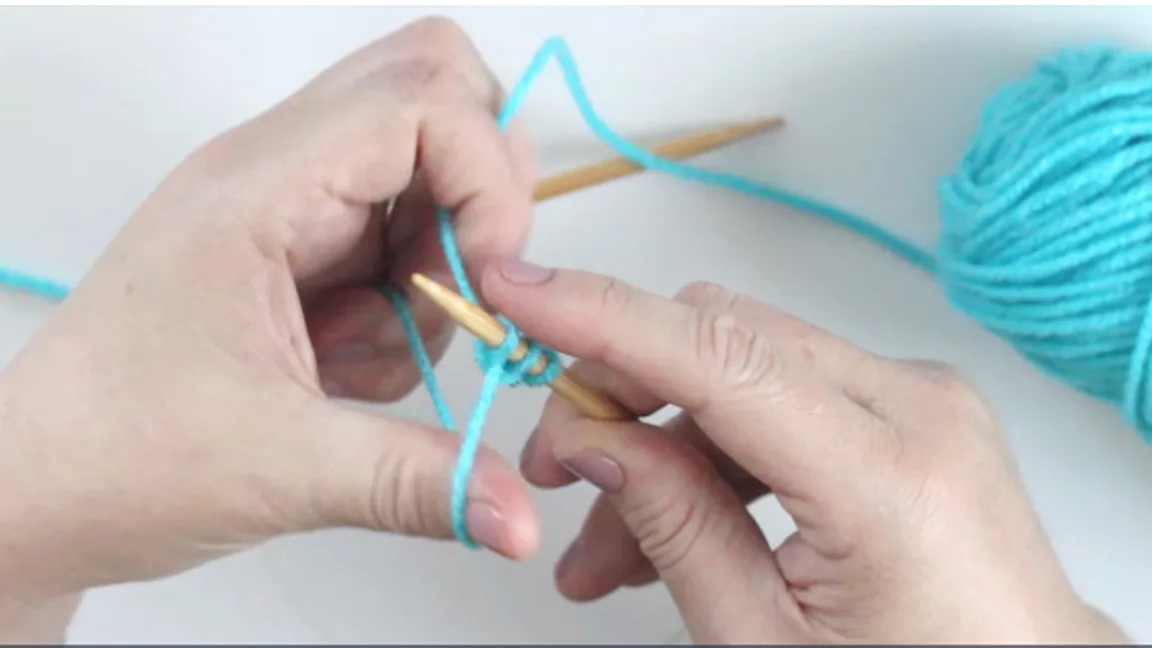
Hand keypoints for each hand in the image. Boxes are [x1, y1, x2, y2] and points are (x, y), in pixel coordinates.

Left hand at [0, 16, 541, 626]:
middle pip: (427, 92)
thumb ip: (421, 482)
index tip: (492, 279)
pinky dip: (407, 299)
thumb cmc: (115, 456)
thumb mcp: (285, 470)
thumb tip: (520, 517)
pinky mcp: (296, 248)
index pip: (419, 102)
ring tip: (362, 352)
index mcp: (256, 192)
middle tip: (462, 283)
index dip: (487, 180)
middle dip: (476, 190)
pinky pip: (396, 238)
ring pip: (423, 174)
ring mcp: (284, 206)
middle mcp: (273, 175)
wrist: (39, 488)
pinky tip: (344, 361)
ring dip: (435, 265)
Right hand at [481, 260, 1129, 643]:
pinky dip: (713, 446)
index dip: (602, 317)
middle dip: (618, 392)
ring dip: (660, 437)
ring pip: (739, 370)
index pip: (716, 357)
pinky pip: (780, 397)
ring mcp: (917, 401)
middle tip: (554, 468)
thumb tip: (595, 437)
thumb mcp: (763, 643)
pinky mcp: (906, 410)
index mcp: (889, 480)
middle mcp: (916, 410)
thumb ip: (672, 526)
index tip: (519, 293)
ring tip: (605, 544)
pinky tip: (670, 517)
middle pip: (720, 339)